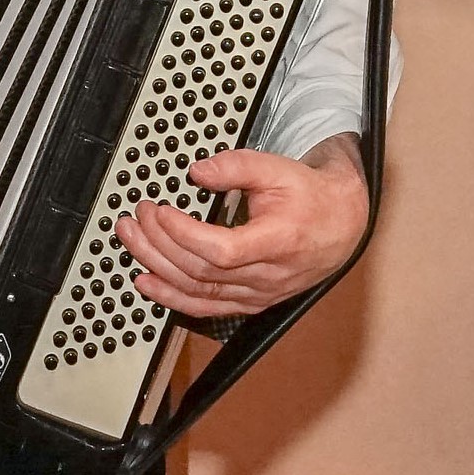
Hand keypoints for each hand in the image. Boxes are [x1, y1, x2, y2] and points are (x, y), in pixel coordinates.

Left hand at [115, 136, 369, 317]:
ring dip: (158, 268)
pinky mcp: (250, 302)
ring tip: (132, 242)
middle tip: (137, 218)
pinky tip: (148, 284)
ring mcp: (258, 294)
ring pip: (199, 291)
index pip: (222, 250)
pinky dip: (173, 298)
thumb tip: (197, 172)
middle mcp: (268, 276)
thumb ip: (236, 166)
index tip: (159, 211)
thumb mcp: (278, 169)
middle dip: (160, 244)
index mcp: (278, 242)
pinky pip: (206, 308)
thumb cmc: (311, 198)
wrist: (341, 226)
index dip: (184, 234)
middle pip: (202, 271)